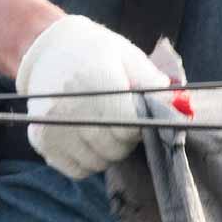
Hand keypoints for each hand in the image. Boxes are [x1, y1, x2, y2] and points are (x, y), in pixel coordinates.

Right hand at [15, 15, 169, 178]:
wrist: (50, 51)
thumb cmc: (97, 54)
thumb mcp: (127, 57)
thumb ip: (153, 82)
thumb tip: (180, 106)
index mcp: (93, 79)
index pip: (128, 126)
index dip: (139, 125)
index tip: (135, 114)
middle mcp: (69, 105)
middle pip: (114, 147)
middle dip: (125, 139)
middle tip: (120, 120)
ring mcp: (52, 125)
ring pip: (97, 162)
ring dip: (107, 152)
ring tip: (102, 126)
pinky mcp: (41, 140)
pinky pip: (77, 170)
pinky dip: (87, 161)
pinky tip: (86, 138)